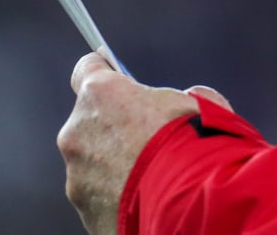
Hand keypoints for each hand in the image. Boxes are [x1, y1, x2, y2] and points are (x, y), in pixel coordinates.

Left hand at [57, 53, 231, 234]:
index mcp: (102, 95)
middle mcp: (78, 131)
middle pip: (91, 121)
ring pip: (93, 161)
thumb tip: (187, 103)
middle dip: (115, 127)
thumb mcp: (201, 103)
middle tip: (149, 139)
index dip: (105, 73)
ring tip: (151, 174)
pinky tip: (145, 195)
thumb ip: (182, 97)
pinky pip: (98, 193)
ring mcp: (76, 173)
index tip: (117, 79)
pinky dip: (117, 193)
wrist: (189, 200)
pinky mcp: (82, 206)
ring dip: (114, 163)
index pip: (86, 70)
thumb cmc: (194, 143)